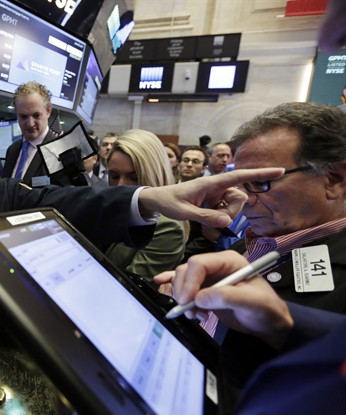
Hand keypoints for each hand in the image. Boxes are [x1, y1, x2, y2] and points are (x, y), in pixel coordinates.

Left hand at [139, 168, 283, 227]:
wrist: (157, 200)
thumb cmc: (168, 202)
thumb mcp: (184, 213)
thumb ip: (205, 217)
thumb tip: (227, 222)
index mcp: (210, 182)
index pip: (240, 176)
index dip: (260, 174)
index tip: (279, 170)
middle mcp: (216, 186)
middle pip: (240, 198)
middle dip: (231, 212)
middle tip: (213, 218)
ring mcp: (216, 194)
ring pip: (234, 207)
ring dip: (224, 215)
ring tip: (204, 216)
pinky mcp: (214, 201)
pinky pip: (226, 211)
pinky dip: (219, 217)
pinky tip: (205, 215)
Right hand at [153, 250, 292, 347]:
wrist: (268, 325)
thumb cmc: (266, 311)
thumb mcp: (253, 303)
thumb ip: (228, 297)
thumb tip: (200, 298)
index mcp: (229, 262)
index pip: (200, 264)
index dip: (190, 280)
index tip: (187, 300)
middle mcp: (216, 267)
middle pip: (187, 271)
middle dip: (183, 290)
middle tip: (187, 310)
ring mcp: (208, 278)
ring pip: (183, 280)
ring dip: (183, 298)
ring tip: (195, 315)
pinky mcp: (203, 290)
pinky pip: (183, 284)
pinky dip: (172, 285)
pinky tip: (160, 282)